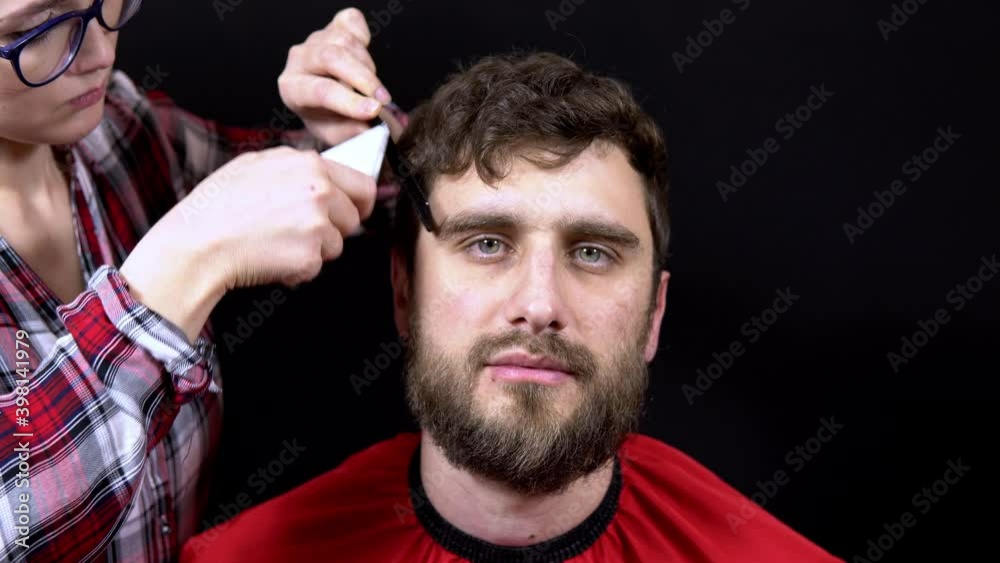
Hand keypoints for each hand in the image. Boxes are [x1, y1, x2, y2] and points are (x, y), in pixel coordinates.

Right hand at [121, 147, 376, 340]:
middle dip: (337, 227)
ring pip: (337, 245)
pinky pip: (317, 266)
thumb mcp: (255, 164)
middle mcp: (320, 191)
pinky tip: (272, 257)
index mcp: (310, 165)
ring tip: (278, 241)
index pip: (364, 184)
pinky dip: (299, 268)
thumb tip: (324, 172)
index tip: (352, 211)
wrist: (197, 243)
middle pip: (355, 218)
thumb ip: (296, 166)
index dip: (359, 202)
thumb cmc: (219, 205)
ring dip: (315, 249)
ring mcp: (317, 225)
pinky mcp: (310, 256)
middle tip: (306, 232)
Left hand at [278, 7, 391, 146]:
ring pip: (345, 41)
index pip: (321, 91)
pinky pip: (352, 22)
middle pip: (331, 58)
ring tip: (372, 87)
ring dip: (367, 66)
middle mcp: (299, 59)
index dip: (350, 101)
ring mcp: (315, 39)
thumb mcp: (337, 134)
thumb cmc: (329, 117)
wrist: (328, 100)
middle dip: (364, 78)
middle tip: (384, 99)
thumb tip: (368, 131)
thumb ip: (351, 134)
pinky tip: (364, 57)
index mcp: (292, 88)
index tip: (375, 110)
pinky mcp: (332, 26)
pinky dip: (364, 37)